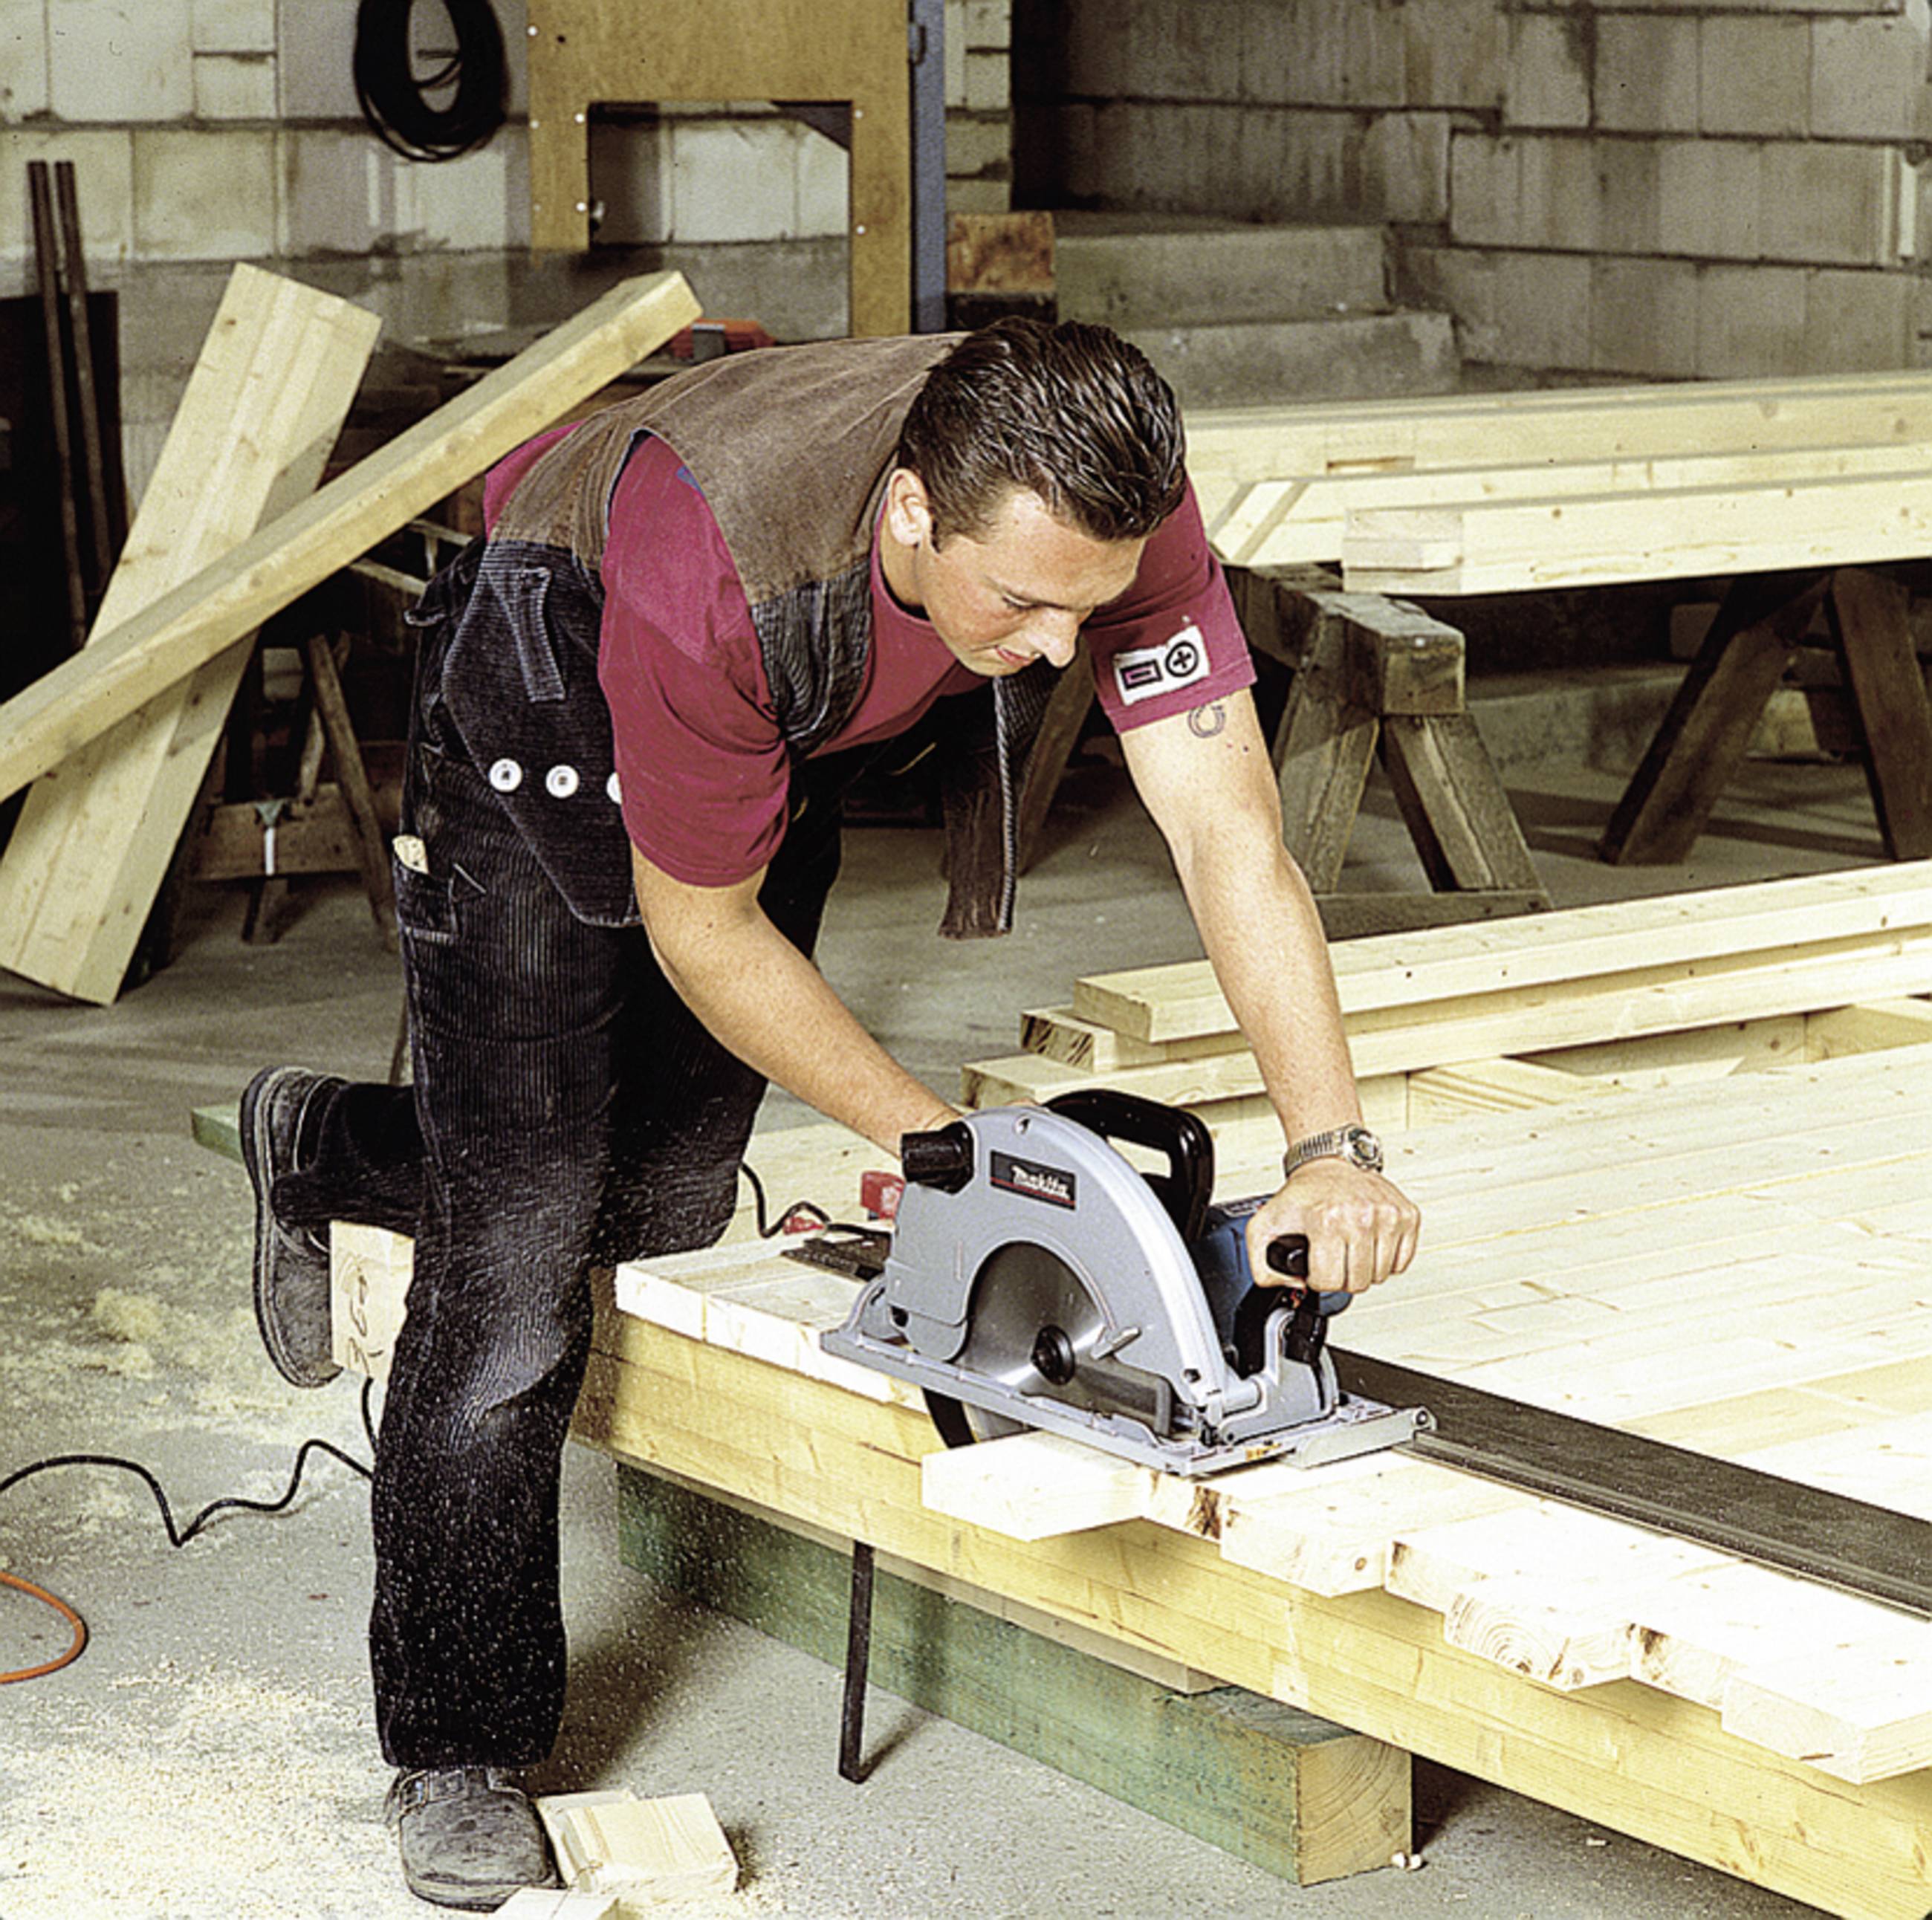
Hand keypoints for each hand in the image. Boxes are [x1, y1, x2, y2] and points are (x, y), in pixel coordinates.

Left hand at [1245, 1157, 1419, 1295]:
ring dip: (1364, 1269)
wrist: (1329, 1164)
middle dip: (1341, 1277)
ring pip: (1380, 1275)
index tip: (1315, 1266)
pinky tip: (1369, 1244)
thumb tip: (1294, 1284)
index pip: (1329, 1281)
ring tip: (1350, 1249)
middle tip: (1333, 1259)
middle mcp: (1360, 1216)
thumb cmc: (1303, 1195)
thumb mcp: (1264, 1226)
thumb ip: (1263, 1267)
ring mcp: (1387, 1215)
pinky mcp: (1407, 1215)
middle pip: (1357, 1282)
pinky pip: (1402, 1261)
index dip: (1317, 1279)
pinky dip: (1386, 1260)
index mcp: (1326, 1220)